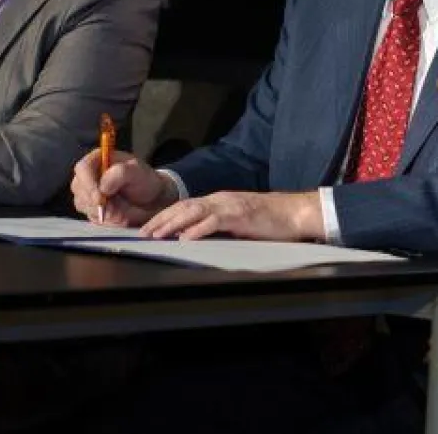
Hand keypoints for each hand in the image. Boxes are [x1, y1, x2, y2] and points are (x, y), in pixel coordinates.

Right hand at [70, 148, 176, 226]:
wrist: (151, 199)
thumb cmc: (144, 181)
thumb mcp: (137, 172)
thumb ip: (121, 173)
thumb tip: (103, 186)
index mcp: (98, 159)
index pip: (82, 168)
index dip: (88, 183)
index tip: (100, 198)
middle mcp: (89, 175)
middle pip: (79, 188)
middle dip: (95, 201)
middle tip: (115, 209)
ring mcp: (88, 192)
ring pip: (83, 204)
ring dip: (102, 211)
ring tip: (123, 210)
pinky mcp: (91, 208)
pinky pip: (91, 216)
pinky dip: (105, 219)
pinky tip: (119, 215)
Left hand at [141, 190, 322, 241]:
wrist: (295, 213)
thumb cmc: (269, 221)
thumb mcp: (237, 223)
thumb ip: (217, 227)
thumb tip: (192, 238)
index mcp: (218, 201)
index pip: (184, 206)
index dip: (164, 217)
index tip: (148, 229)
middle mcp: (220, 199)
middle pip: (183, 207)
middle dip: (161, 220)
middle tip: (142, 233)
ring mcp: (229, 206)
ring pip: (193, 212)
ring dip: (172, 224)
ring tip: (156, 235)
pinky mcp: (240, 216)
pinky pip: (214, 222)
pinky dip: (198, 230)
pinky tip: (186, 238)